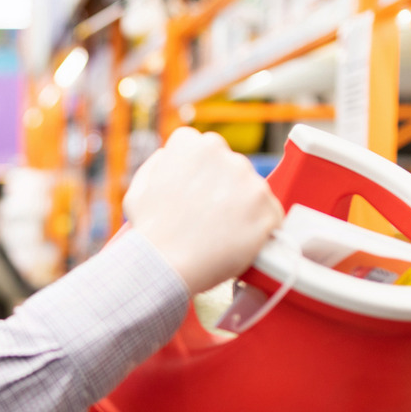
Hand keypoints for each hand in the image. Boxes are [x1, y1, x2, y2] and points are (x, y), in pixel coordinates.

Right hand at [123, 128, 283, 292]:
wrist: (166, 265)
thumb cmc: (150, 231)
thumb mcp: (139, 188)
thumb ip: (159, 165)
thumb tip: (172, 157)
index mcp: (194, 145)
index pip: (206, 147)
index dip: (200, 172)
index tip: (196, 192)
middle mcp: (226, 156)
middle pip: (232, 167)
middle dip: (224, 187)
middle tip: (208, 216)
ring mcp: (251, 182)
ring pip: (253, 190)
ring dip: (243, 207)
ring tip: (221, 232)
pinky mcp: (267, 209)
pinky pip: (271, 215)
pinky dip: (260, 228)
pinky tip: (239, 241)